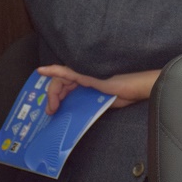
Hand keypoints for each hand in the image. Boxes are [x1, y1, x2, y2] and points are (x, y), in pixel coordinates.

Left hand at [37, 65, 156, 113]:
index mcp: (88, 81)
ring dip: (52, 92)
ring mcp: (86, 73)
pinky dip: (54, 71)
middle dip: (52, 96)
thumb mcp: (103, 102)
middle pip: (61, 82)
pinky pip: (67, 73)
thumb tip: (78, 110)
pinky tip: (43, 71)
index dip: (56, 95)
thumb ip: (91, 102)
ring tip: (52, 106)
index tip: (53, 109)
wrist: (138, 87)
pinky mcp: (88, 74)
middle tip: (50, 110)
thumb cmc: (127, 93)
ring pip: (62, 79)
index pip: (66, 84)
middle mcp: (85, 75)